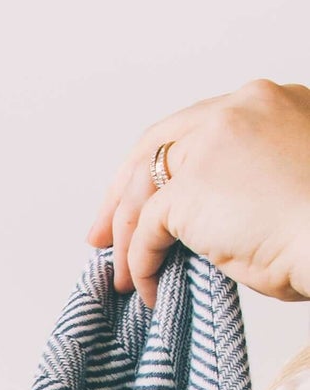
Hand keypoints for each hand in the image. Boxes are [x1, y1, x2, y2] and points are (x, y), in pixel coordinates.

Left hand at [91, 79, 309, 307]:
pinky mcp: (193, 188)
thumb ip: (242, 182)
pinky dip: (138, 260)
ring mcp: (213, 144)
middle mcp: (238, 110)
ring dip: (124, 235)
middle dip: (119, 195)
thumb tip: (200, 220)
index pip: (193, 128)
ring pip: (143, 186)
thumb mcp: (287, 184)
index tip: (138, 199)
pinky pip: (146, 227)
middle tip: (101, 235)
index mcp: (267, 103)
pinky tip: (144, 286)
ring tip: (122, 275)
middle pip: (155, 146)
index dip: (158, 165)